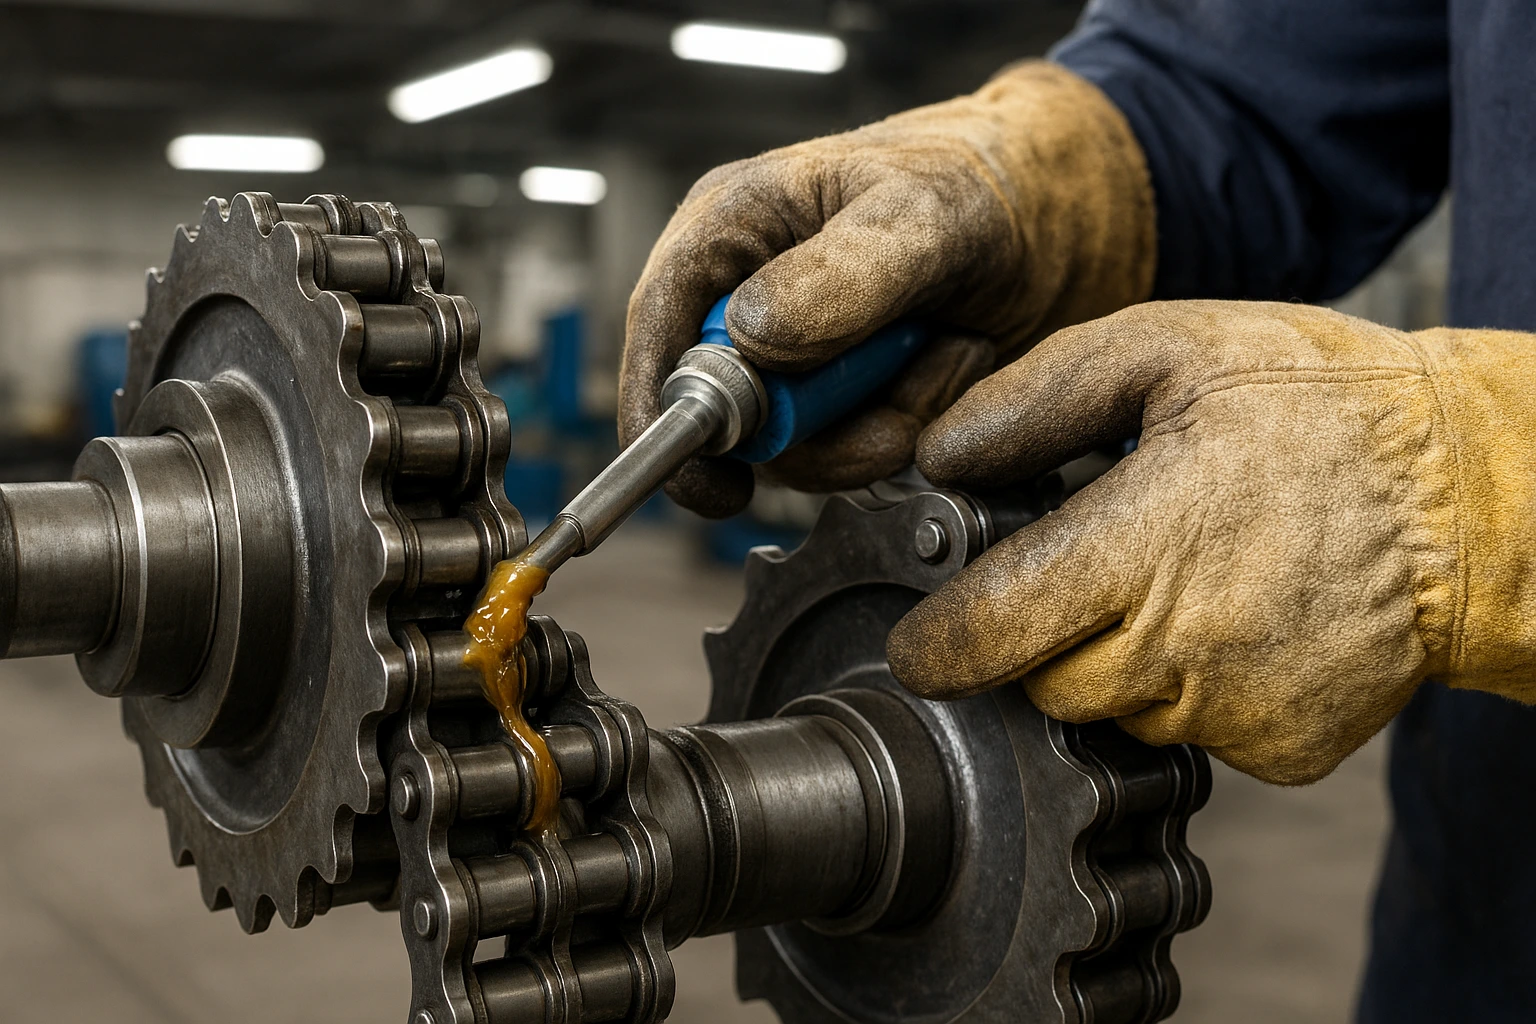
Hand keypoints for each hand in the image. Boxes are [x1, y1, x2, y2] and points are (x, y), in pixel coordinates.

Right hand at [619, 61, 1155, 517]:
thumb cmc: (991, 180)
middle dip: (821, 424)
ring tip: (941, 349)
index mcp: (735, 228)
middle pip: (728, 413)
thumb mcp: (927, 214)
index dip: (666, 413)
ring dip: (881, 422)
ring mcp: (800, 356)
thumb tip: (754, 339)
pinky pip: (855, 456)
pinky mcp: (847, 399)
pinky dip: (911, 425)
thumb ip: (844, 276)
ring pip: (798, 450)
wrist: (1069, 220)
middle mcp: (751, 296)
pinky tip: (947, 364)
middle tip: (902, 373)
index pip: (658, 328)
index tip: (714, 481)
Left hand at [887, 300, 1535, 784]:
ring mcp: (1237, 710)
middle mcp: (1184, 649)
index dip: (937, 644)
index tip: (922, 642)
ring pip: (1114, 710)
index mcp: (1143, 548)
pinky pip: (1192, 731)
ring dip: (1119, 658)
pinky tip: (1234, 617)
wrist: (1475, 494)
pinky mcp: (1283, 748)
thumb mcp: (1169, 349)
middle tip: (1086, 566)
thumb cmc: (1323, 406)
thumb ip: (1037, 401)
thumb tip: (939, 458)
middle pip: (1042, 681)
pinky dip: (1191, 687)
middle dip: (1037, 636)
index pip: (988, 633)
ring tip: (1181, 576)